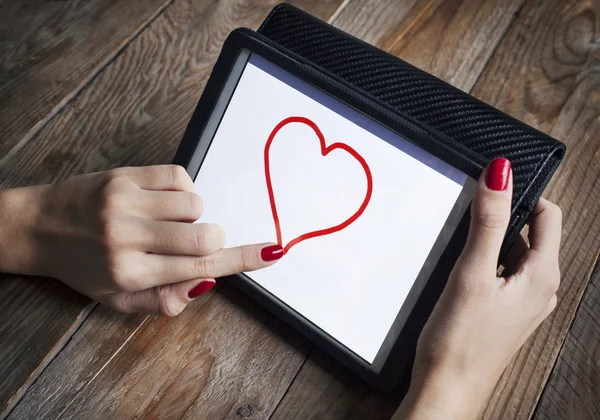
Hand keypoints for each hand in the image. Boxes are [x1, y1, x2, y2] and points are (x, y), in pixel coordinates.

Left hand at [0, 165, 282, 315]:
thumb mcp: (118, 300)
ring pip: (194, 203)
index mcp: (130, 274)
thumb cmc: (83, 266)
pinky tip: (162, 200)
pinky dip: (183, 189)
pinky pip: (179, 176)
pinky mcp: (123, 175)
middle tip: (195, 240)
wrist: (37, 227)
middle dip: (212, 238)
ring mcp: (125, 202)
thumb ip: (165, 300)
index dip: (243, 259)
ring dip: (192, 214)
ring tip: (164, 220)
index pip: (201, 269)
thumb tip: (207, 283)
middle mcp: (127, 238)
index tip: (273, 252)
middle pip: (204, 236)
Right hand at [394, 158, 561, 418]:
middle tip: (468, 229)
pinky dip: (483, 266)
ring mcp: (523, 302)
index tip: (492, 188)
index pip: (547, 215)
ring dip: (489, 245)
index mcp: (543, 276)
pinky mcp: (505, 311)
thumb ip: (488, 221)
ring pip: (511, 254)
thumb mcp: (472, 272)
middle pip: (528, 233)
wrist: (446, 388)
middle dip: (500, 221)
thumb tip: (500, 174)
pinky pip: (501, 274)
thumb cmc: (460, 343)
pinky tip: (461, 278)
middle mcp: (540, 288)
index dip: (521, 194)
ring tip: (462, 260)